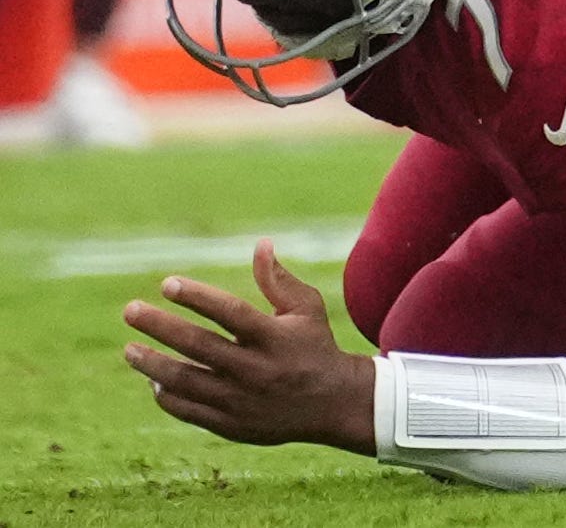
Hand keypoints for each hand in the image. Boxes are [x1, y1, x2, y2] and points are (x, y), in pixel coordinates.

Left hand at [122, 241, 377, 455]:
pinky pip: (188, 410)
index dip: (198, 297)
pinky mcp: (231, 425)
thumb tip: (260, 244)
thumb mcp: (307, 309)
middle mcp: (256, 369)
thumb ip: (279, 280)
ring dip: (152, 364)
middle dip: (161, 327)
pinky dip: (166, 394)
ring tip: (130, 348)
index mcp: (275, 337)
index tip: (167, 283)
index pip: (231, 313)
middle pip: (199, 346)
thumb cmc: (315, 345)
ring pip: (186, 381)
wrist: (332, 404)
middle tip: (130, 310)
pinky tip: (153, 379)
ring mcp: (241, 400)